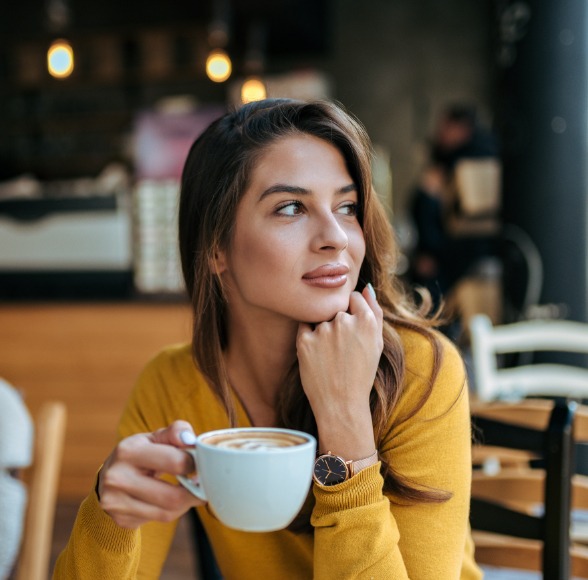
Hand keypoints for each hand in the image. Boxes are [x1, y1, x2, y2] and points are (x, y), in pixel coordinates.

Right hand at [97, 421, 203, 528]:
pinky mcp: (122, 519)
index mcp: (128, 451)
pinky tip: (171, 500)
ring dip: (186, 503)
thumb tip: (190, 440)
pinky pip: (159, 519)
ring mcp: (116, 502)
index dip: (194, 464)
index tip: (200, 464)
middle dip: (194, 492)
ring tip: (190, 491)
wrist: (109, 476)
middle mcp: (117, 478)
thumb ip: (176, 432)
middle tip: (203, 484)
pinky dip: (172, 510)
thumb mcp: (155, 436)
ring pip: (168, 512)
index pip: (175, 462)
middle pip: (172, 496)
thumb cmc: (141, 452)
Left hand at [296, 285, 382, 457]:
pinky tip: (318, 355)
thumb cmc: (361, 374)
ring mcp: (323, 330)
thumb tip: (367, 287)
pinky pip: (304, 327)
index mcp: (366, 321)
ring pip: (320, 318)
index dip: (351, 311)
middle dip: (337, 321)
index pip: (353, 297)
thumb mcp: (377, 343)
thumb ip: (375, 311)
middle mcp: (344, 322)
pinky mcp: (304, 340)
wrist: (341, 405)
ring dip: (323, 330)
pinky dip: (309, 337)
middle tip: (341, 348)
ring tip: (330, 356)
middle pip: (335, 308)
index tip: (351, 329)